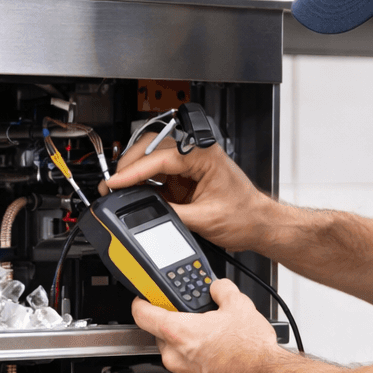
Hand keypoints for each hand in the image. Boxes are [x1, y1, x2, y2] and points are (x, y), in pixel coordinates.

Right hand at [101, 139, 274, 252]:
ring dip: (134, 172)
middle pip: (151, 148)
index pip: (160, 158)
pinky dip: (143, 183)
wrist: (258, 224)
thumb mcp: (205, 219)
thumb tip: (147, 213)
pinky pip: (157, 175)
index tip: (116, 182)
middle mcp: (196, 154)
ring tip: (119, 189)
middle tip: (114, 184)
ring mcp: (189, 165)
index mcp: (204, 155)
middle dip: (129, 165)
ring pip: (151, 159)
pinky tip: (134, 193)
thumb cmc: (245, 216)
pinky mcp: (185, 178)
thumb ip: (173, 214)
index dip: (134, 171)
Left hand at [130, 280, 287, 372]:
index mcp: (179, 332)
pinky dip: (198, 366)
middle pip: (161, 335)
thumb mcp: (239, 305)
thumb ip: (221, 290)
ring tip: (215, 343)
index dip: (142, 302)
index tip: (145, 300)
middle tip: (199, 321)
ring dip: (189, 348)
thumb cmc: (252, 350)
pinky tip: (218, 360)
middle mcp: (175, 357)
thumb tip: (217, 288)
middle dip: (177, 327)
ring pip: (176, 356)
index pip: (142, 313)